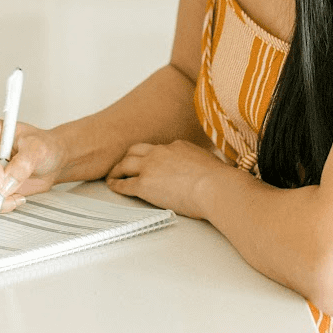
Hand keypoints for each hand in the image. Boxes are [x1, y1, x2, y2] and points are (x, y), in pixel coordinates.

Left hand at [106, 139, 229, 218]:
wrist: (215, 187)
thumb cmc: (219, 180)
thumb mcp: (210, 162)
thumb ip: (200, 163)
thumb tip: (206, 169)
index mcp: (176, 146)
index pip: (157, 148)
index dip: (150, 155)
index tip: (148, 160)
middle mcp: (160, 152)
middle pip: (135, 151)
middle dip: (127, 157)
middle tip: (123, 164)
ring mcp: (150, 167)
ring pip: (125, 164)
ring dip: (117, 169)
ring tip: (113, 175)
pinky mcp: (144, 185)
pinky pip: (124, 184)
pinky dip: (116, 184)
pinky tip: (113, 186)